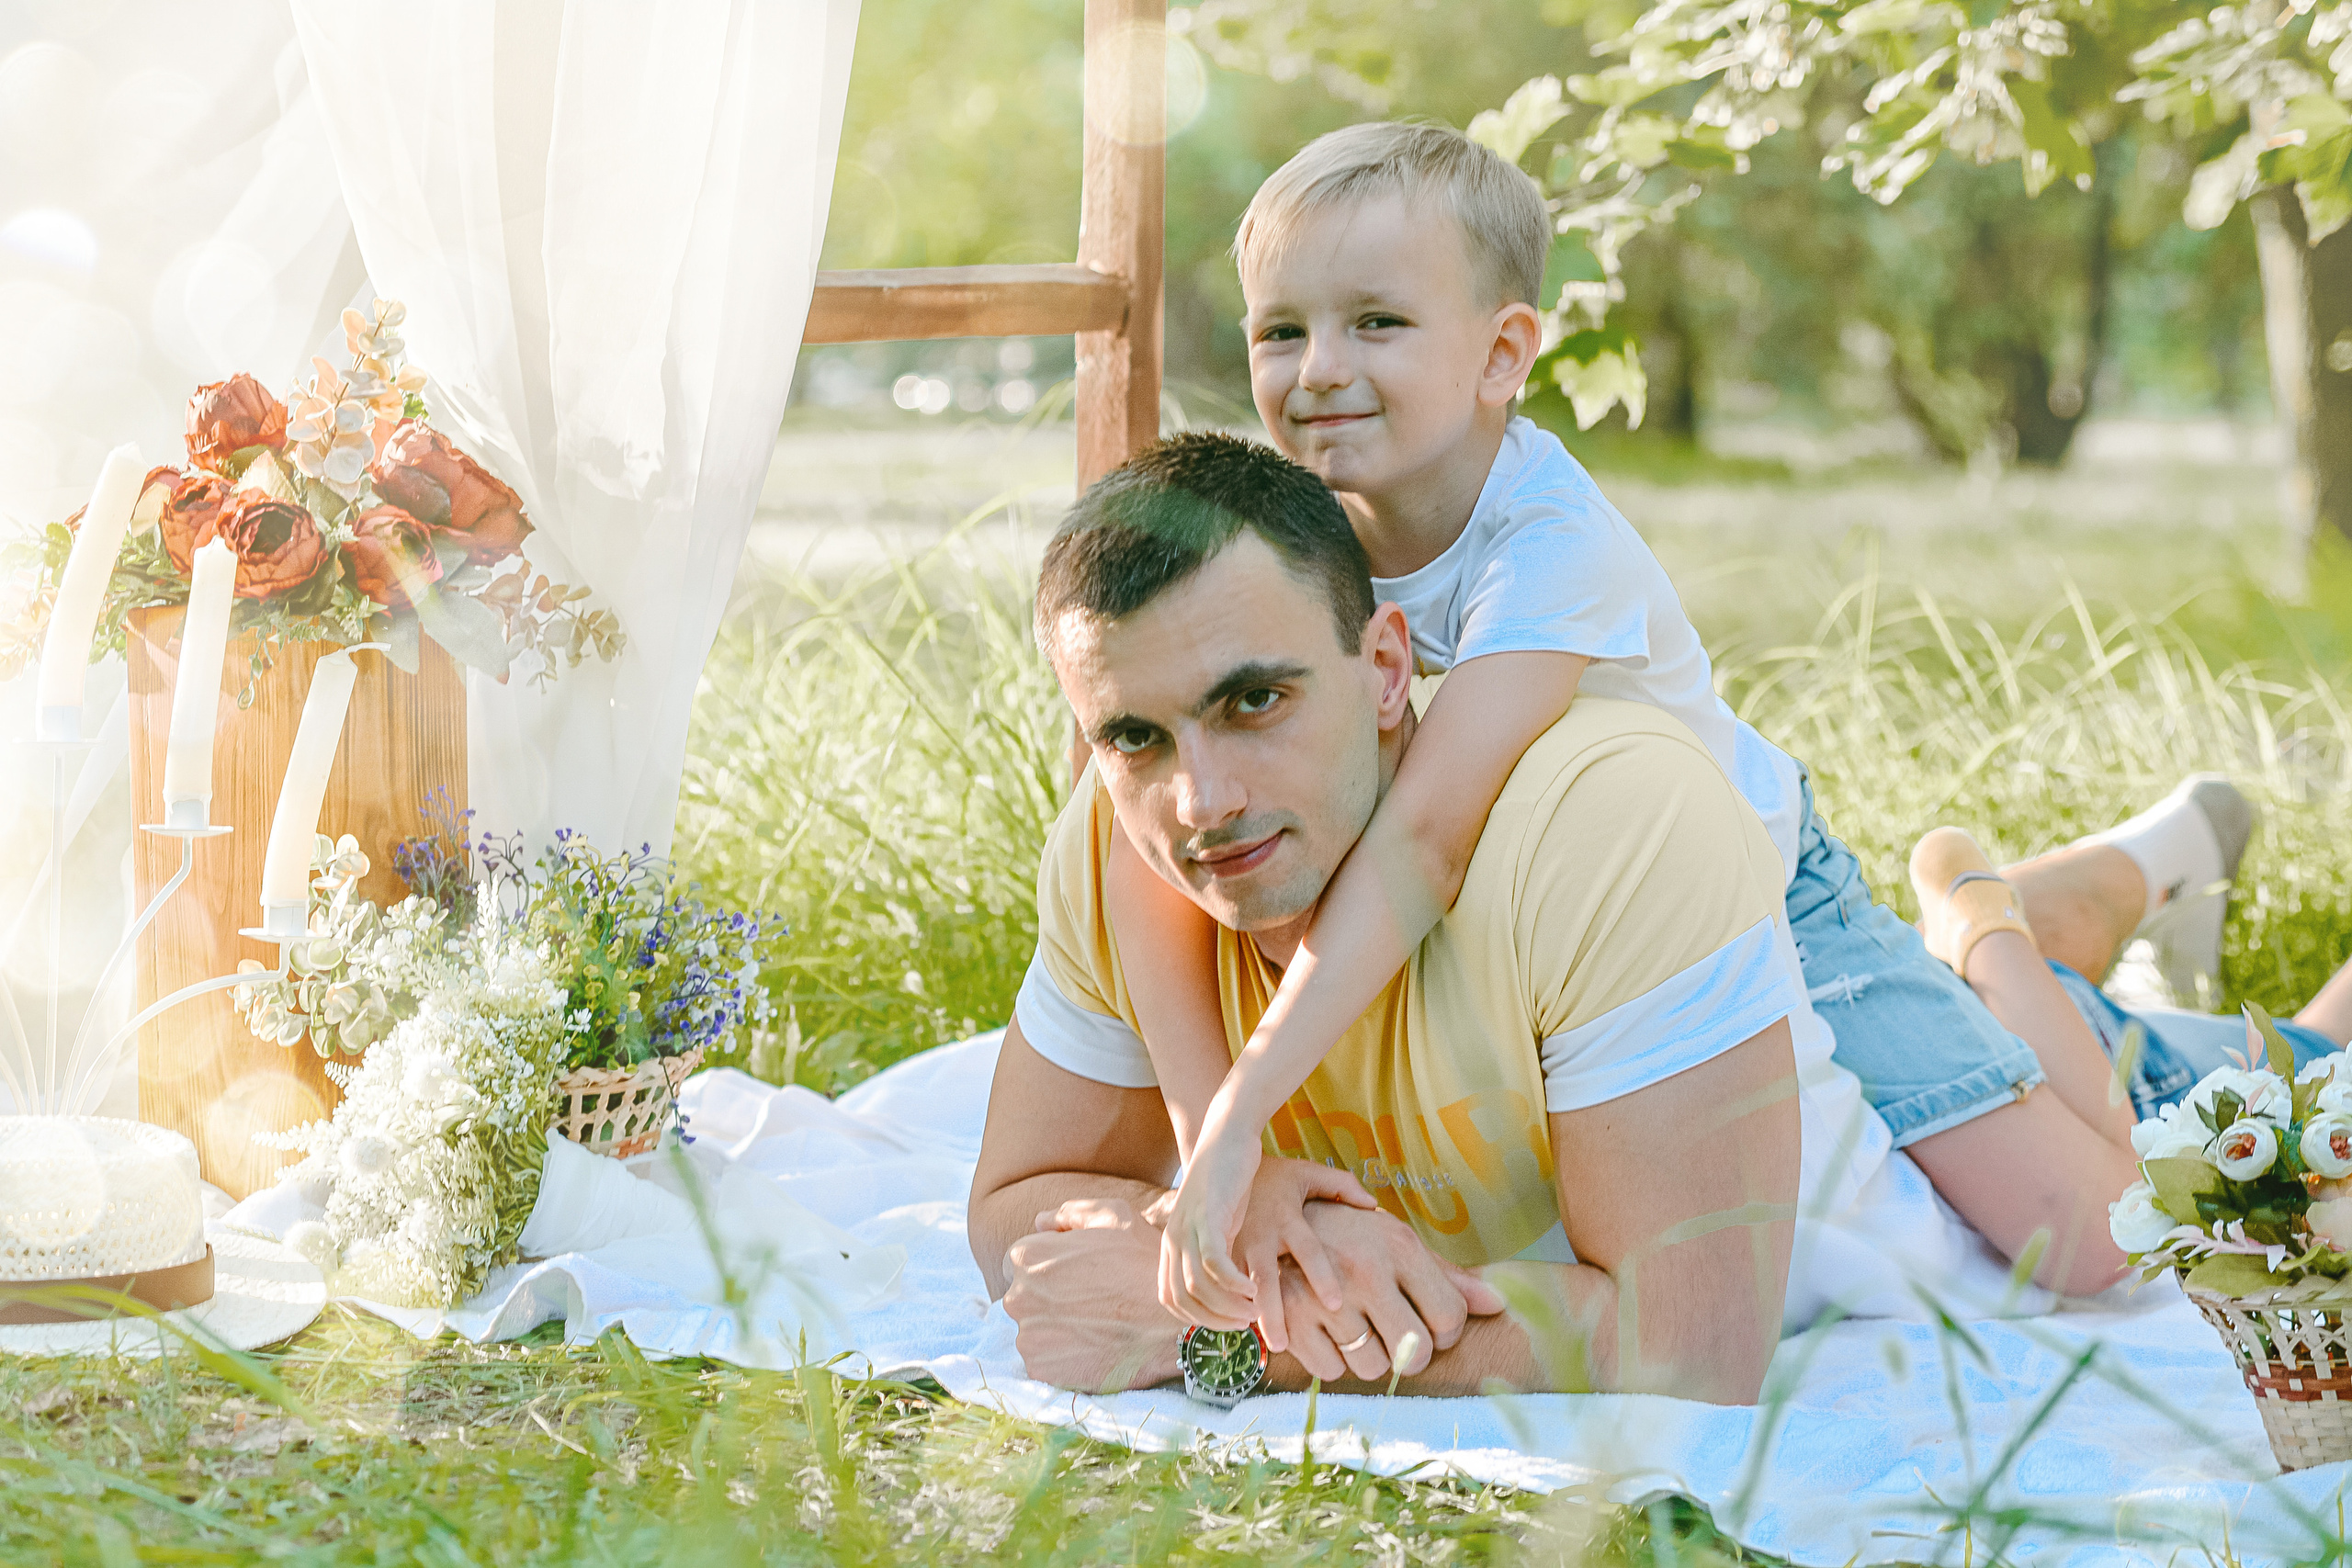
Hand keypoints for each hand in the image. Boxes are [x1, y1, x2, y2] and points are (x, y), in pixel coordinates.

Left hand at [1002, 1197, 1184, 1391]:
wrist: (1173, 1324)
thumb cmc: (1146, 1262)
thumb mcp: (1115, 1216)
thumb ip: (1070, 1214)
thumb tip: (1040, 1222)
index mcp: (1027, 1257)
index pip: (1020, 1262)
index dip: (1049, 1267)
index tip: (1076, 1276)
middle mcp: (1017, 1297)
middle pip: (1024, 1297)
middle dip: (1048, 1298)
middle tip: (1089, 1302)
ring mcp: (1028, 1338)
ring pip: (1033, 1331)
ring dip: (1055, 1329)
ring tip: (1094, 1326)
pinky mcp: (1042, 1371)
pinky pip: (1044, 1361)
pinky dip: (1063, 1357)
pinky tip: (1093, 1348)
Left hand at [1157, 1127, 1264, 1326]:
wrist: (1228, 1135)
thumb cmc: (1227, 1180)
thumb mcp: (1216, 1221)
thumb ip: (1214, 1251)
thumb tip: (1227, 1288)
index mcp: (1172, 1243)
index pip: (1171, 1298)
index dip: (1198, 1319)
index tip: (1228, 1323)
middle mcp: (1173, 1238)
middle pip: (1182, 1299)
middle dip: (1215, 1320)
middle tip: (1246, 1325)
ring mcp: (1187, 1227)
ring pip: (1197, 1285)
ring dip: (1227, 1306)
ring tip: (1254, 1310)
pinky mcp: (1208, 1216)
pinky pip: (1212, 1262)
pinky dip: (1232, 1283)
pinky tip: (1253, 1289)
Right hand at [1229, 1159, 1379, 1353]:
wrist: (1224, 1161)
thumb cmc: (1275, 1175)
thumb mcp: (1308, 1174)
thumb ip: (1341, 1187)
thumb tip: (1374, 1205)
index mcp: (1287, 1217)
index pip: (1308, 1249)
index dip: (1321, 1276)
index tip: (1335, 1304)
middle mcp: (1261, 1235)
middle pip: (1265, 1278)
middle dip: (1272, 1311)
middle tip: (1283, 1344)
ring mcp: (1236, 1246)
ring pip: (1236, 1286)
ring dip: (1244, 1314)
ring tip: (1256, 1343)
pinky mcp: (1219, 1252)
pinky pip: (1220, 1284)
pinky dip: (1228, 1305)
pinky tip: (1236, 1328)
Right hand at [1268, 1199, 1506, 1386]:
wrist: (1276, 1214)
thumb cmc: (1353, 1237)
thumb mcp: (1399, 1244)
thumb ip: (1449, 1278)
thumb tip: (1499, 1305)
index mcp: (1399, 1247)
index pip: (1449, 1317)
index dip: (1447, 1333)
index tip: (1431, 1325)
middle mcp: (1364, 1270)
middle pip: (1414, 1352)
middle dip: (1412, 1356)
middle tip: (1398, 1337)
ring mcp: (1324, 1295)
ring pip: (1372, 1367)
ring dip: (1370, 1358)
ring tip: (1359, 1330)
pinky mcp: (1290, 1314)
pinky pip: (1331, 1370)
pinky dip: (1333, 1360)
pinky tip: (1329, 1333)